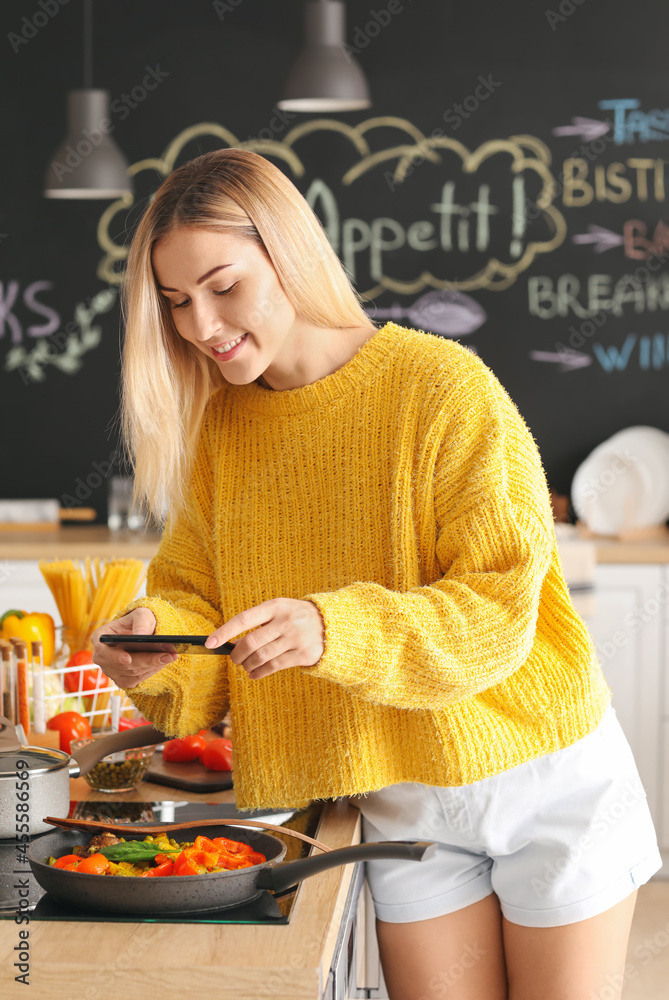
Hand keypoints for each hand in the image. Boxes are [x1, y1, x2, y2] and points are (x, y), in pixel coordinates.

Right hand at [90, 608, 176, 688]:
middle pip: (123, 664)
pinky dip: (150, 671)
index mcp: (100, 637)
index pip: (103, 650)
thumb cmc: (139, 622)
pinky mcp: (121, 680)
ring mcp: (110, 670)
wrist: (144, 634)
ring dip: (152, 665)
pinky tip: (162, 662)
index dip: (114, 656)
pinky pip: (136, 680)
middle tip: (167, 655)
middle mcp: (102, 657)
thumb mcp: (141, 614)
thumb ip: (141, 621)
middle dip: (147, 660)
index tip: (128, 659)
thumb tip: (141, 634)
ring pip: (132, 673)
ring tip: (170, 656)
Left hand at [204, 598, 324, 679]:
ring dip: (248, 665)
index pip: (243, 619)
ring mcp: (295, 638)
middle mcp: (285, 621)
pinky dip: (259, 672)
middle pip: (250, 642)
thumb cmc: (295, 617)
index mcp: (275, 606)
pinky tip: (254, 674)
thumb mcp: (279, 609)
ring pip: (261, 657)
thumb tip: (230, 642)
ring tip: (246, 666)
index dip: (224, 632)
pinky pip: (274, 667)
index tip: (210, 643)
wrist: (330, 623)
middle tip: (234, 658)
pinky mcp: (303, 654)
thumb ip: (259, 622)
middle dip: (237, 654)